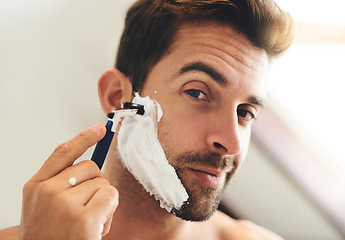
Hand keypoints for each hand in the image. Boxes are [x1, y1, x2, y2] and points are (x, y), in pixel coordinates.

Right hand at [20, 125, 118, 239]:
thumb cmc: (51, 237)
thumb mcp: (45, 208)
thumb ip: (61, 185)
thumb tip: (92, 166)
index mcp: (36, 186)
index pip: (62, 152)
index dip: (83, 138)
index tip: (100, 128)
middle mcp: (47, 191)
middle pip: (91, 167)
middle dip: (96, 186)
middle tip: (87, 210)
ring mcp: (64, 204)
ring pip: (103, 183)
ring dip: (104, 202)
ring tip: (89, 223)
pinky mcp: (83, 218)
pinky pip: (110, 196)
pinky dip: (110, 211)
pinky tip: (97, 228)